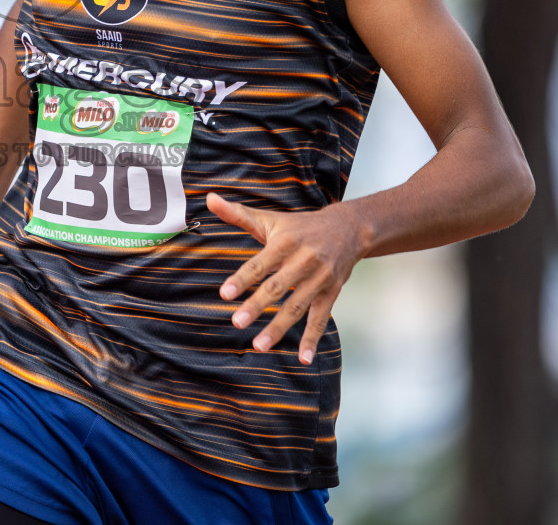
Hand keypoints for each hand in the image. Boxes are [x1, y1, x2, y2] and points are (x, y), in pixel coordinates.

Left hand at [206, 192, 368, 363]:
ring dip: (278, 327)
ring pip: (297, 306)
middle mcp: (304, 260)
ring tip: (259, 345)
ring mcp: (319, 279)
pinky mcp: (332, 293)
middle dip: (257, 305)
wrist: (348, 228)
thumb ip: (237, 214)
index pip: (260, 263)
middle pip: (277, 286)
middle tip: (237, 322)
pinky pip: (321, 318)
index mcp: (285, 241)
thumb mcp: (270, 218)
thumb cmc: (301, 226)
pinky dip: (313, 339)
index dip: (242, 279)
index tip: (225, 294)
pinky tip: (303, 358)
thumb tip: (209, 199)